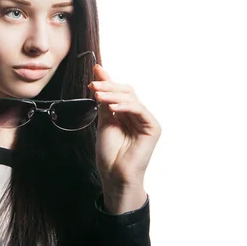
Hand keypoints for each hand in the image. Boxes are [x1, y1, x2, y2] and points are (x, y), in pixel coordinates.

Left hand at [89, 64, 161, 211]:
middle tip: (93, 85)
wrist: (114, 175)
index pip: (119, 92)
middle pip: (127, 91)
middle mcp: (138, 115)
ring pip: (131, 98)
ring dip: (112, 94)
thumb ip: (104, 101)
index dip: (108, 81)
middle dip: (109, 86)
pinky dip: (124, 106)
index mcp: (127, 113)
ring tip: (97, 94)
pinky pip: (139, 109)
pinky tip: (111, 108)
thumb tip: (99, 77)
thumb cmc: (109, 153)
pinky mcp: (153, 128)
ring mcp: (146, 121)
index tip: (95, 70)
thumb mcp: (104, 121)